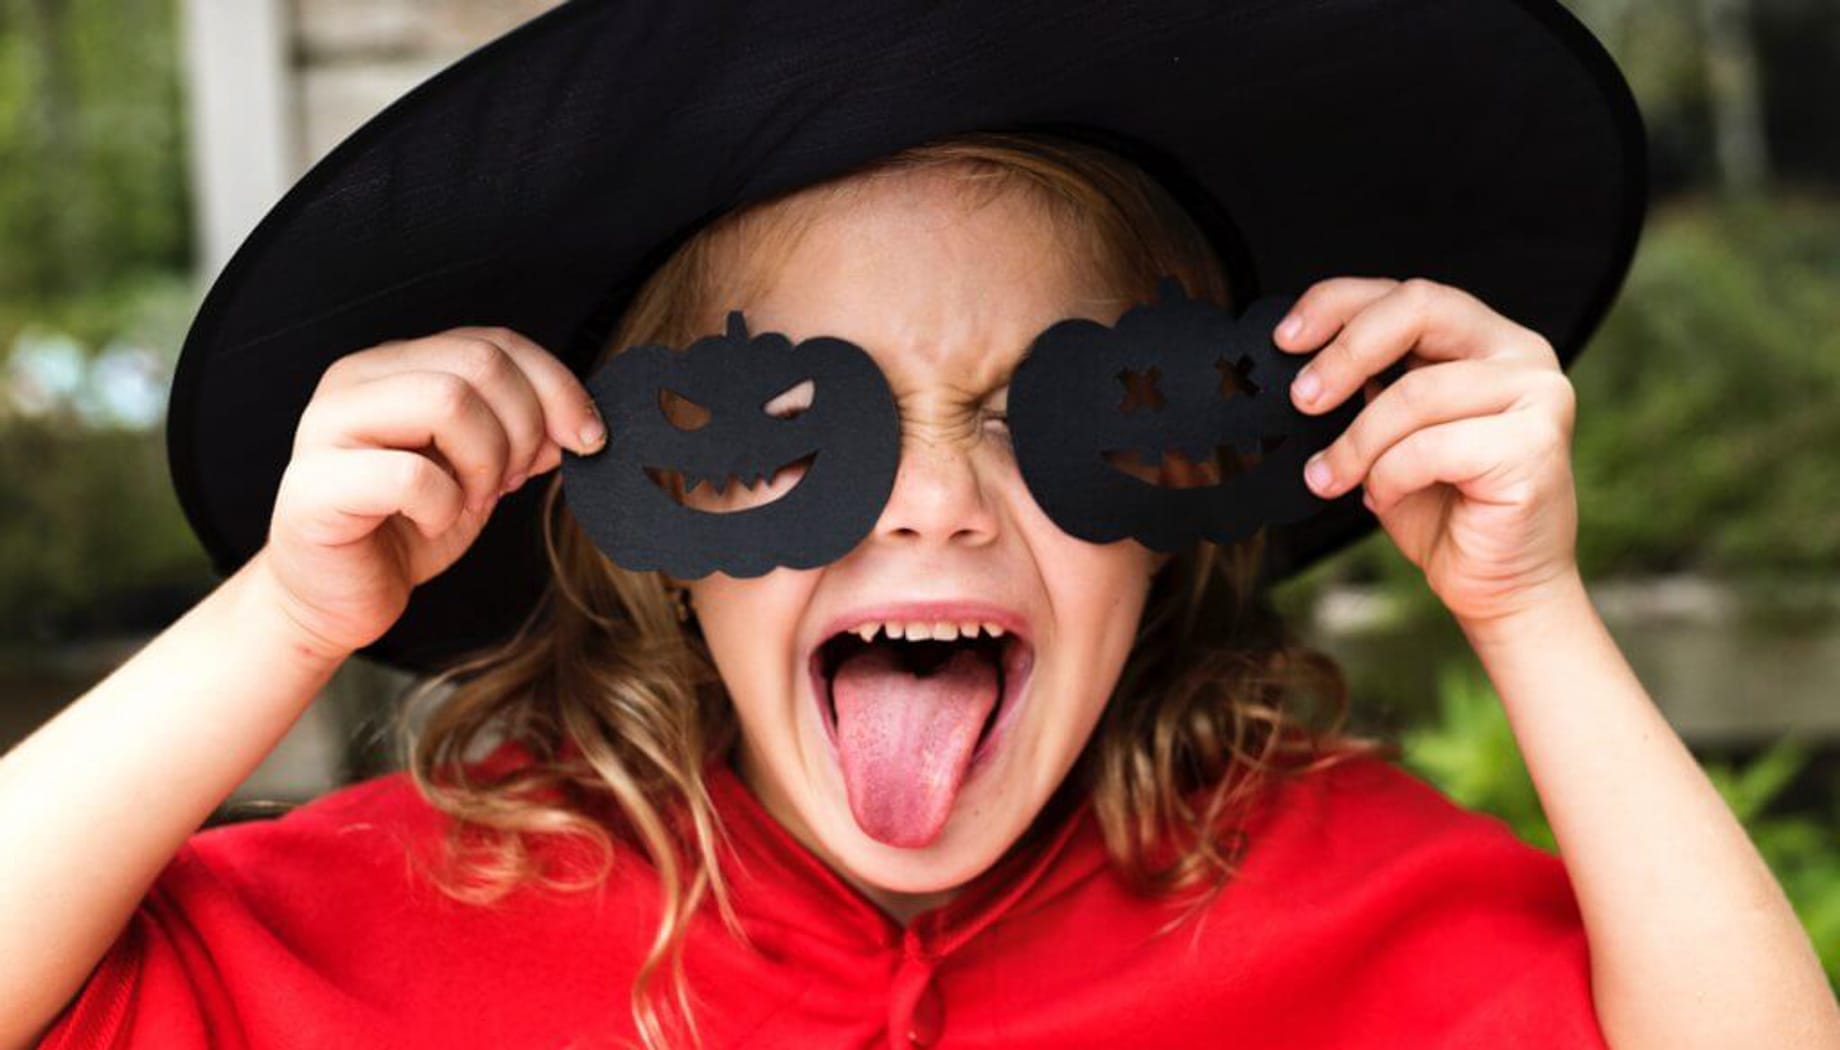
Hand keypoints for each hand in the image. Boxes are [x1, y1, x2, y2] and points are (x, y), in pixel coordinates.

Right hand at [260, 326, 606, 658]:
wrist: (336, 596)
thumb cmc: (406, 527)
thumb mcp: (482, 473)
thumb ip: (523, 435)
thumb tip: (577, 422)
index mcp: (399, 364)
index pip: (497, 342)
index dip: (557, 387)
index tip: (588, 439)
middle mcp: (358, 377)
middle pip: (480, 363)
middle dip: (522, 430)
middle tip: (511, 483)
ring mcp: (328, 423)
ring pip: (447, 400)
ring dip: (485, 463)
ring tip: (472, 500)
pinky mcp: (315, 482)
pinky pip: (410, 475)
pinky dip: (442, 507)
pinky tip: (431, 522)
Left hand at [1274, 277, 1580, 625]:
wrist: (1499, 585)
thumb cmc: (1445, 511)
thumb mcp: (1389, 437)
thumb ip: (1368, 390)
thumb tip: (1301, 366)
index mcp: (1484, 339)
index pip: (1406, 293)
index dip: (1338, 305)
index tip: (1285, 339)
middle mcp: (1519, 352)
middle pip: (1418, 309)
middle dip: (1344, 353)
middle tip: (1302, 399)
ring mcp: (1538, 393)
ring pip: (1415, 392)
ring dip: (1356, 442)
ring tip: (1330, 477)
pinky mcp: (1536, 444)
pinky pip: (1431, 447)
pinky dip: (1389, 476)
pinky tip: (1382, 497)